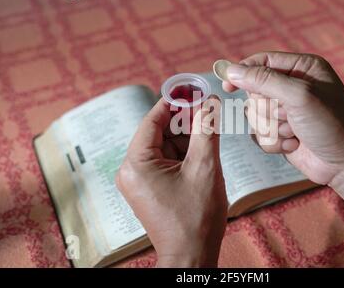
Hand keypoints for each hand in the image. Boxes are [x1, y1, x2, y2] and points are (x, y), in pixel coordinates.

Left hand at [116, 98, 226, 266]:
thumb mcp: (205, 168)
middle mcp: (132, 170)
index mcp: (137, 164)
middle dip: (185, 119)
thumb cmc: (196, 218)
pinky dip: (184, 152)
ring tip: (211, 130)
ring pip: (165, 145)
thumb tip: (210, 102)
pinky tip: (203, 149)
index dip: (174, 101)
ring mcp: (140, 181)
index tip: (193, 88)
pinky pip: (166, 160)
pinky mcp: (150, 188)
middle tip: (208, 109)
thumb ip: (206, 130)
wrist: (191, 256)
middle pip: (159, 131)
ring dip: (187, 136)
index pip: (153, 119)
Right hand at [223, 52, 343, 186]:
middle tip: (289, 115)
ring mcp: (286, 111)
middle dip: (269, 109)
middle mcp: (293, 86)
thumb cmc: (331, 124)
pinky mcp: (281, 132)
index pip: (262, 62)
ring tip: (296, 131)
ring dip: (273, 128)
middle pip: (254, 91)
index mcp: (302, 68)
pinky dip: (275, 142)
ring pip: (255, 116)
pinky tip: (295, 144)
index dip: (243, 72)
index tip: (228, 85)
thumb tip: (231, 70)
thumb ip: (264, 80)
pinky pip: (260, 135)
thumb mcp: (299, 96)